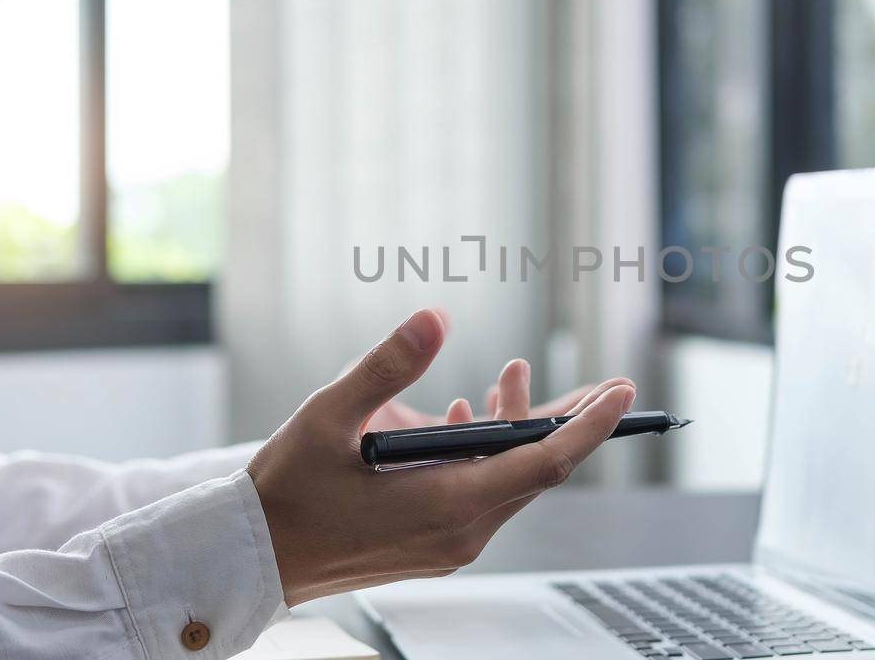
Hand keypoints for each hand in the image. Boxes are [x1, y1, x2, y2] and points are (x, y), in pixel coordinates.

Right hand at [247, 308, 634, 605]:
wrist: (251, 556)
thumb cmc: (288, 491)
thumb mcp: (331, 416)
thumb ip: (388, 365)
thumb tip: (435, 317)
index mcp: (449, 503)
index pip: (546, 462)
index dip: (590, 424)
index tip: (623, 393)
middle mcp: (461, 531)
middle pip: (536, 469)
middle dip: (565, 420)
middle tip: (601, 382)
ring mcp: (449, 543)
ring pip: (508, 481)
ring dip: (515, 431)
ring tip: (511, 376)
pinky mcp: (433, 544)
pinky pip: (481, 496)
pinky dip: (485, 454)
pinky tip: (465, 416)